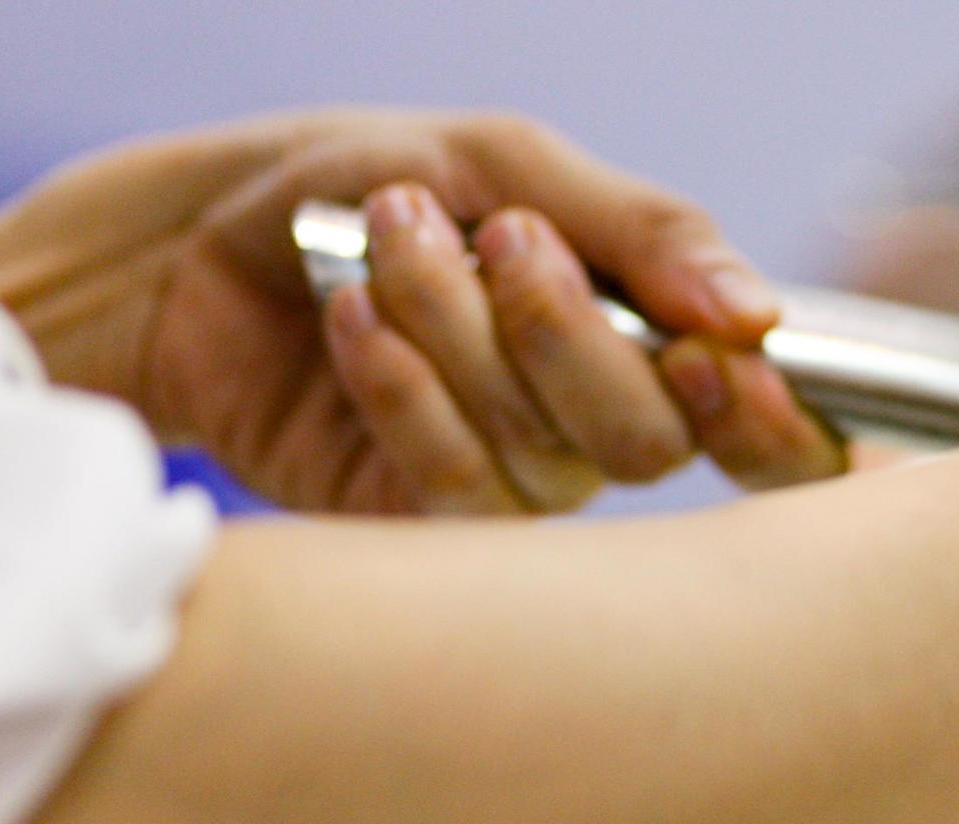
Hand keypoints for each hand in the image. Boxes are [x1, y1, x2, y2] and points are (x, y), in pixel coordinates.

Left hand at [0, 112, 843, 513]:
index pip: (767, 427)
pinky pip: (461, 487)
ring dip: (458, 329)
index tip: (721, 358)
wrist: (184, 243)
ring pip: (549, 456)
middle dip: (569, 330)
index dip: (773, 420)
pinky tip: (351, 319)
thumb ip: (645, 229)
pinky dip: (405, 386)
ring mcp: (515, 484)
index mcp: (643, 339)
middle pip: (654, 440)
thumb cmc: (355, 188)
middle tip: (497, 237)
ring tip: (383, 244)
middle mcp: (594, 426)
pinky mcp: (426, 525)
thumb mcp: (504, 163)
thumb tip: (760, 316)